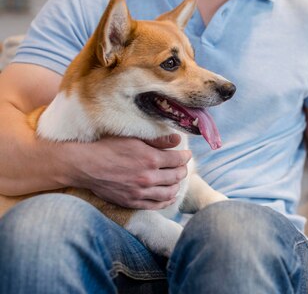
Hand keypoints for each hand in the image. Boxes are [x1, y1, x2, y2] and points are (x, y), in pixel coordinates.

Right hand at [64, 134, 191, 209]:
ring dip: (177, 186)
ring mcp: (141, 192)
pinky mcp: (133, 202)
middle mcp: (148, 177)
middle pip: (176, 176)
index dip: (185, 157)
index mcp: (151, 158)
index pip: (178, 159)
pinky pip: (156, 205)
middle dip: (183, 170)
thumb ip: (158, 140)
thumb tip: (178, 139)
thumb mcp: (133, 138)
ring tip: (177, 180)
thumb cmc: (108, 147)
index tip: (186, 154)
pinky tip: (170, 196)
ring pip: (170, 192)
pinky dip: (167, 201)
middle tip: (182, 166)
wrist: (85, 166)